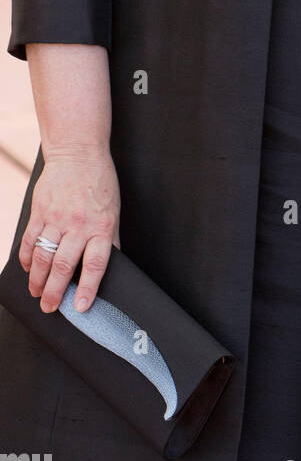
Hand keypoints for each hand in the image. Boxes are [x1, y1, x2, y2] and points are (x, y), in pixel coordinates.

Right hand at [20, 152, 120, 313]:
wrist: (78, 153)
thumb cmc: (100, 182)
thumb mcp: (114, 210)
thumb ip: (110, 238)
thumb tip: (114, 264)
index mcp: (102, 226)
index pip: (96, 264)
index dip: (88, 288)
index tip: (80, 307)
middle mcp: (79, 224)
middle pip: (65, 266)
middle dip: (55, 292)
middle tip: (50, 307)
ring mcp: (57, 218)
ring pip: (43, 257)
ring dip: (37, 280)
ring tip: (36, 293)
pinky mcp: (40, 212)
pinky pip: (29, 240)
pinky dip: (26, 258)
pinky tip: (27, 269)